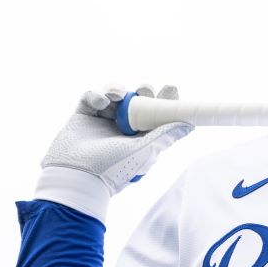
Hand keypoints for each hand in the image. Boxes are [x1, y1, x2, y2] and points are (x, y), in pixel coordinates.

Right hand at [36, 84, 192, 220]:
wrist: (76, 177)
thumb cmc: (114, 168)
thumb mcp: (146, 151)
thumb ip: (167, 135)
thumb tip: (190, 124)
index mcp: (141, 138)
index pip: (156, 115)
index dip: (164, 101)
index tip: (170, 89)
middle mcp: (122, 129)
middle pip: (136, 102)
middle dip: (143, 92)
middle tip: (144, 91)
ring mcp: (102, 122)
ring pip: (114, 96)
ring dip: (119, 90)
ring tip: (118, 96)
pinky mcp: (82, 117)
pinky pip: (91, 97)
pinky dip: (96, 95)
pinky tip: (101, 104)